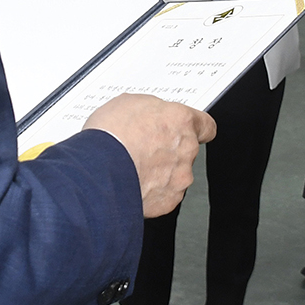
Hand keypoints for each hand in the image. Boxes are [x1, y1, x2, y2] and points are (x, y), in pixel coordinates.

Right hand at [85, 95, 213, 216]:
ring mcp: (179, 177)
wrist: (98, 172)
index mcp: (180, 121)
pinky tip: (132, 184)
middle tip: (144, 149)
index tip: (189, 131)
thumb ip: (150, 110)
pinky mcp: (168, 201)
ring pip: (176, 175)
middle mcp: (186, 149)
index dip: (196, 128)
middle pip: (187, 150)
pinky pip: (163, 195)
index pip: (206, 125)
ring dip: (160, 173)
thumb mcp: (128, 103)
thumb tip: (150, 115)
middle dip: (169, 151)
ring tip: (133, 168)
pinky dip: (151, 192)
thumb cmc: (110, 136)